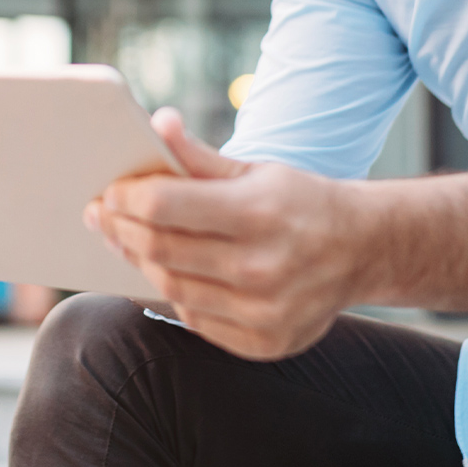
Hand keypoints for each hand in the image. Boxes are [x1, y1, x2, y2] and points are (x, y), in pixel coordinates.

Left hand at [85, 108, 375, 359]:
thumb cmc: (300, 202)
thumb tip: (157, 124)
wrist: (365, 250)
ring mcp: (264, 311)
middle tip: (102, 215)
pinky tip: (165, 271)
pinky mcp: (264, 342)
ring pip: (172, 287)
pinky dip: (174, 294)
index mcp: (259, 212)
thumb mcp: (256, 169)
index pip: (164, 206)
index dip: (126, 197)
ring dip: (140, 262)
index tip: (109, 191)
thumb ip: (200, 155)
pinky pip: (195, 320)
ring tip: (126, 241)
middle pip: (160, 249)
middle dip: (120, 230)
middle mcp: (263, 266)